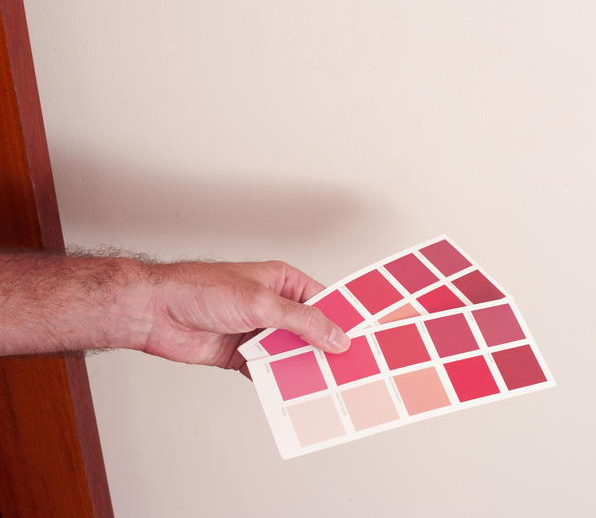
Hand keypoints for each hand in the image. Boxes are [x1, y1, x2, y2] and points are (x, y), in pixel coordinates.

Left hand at [133, 260, 350, 376]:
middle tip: (351, 369)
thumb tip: (336, 337)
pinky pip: (269, 370)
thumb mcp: (262, 303)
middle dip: (326, 349)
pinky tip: (294, 393)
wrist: (155, 312)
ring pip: (291, 353)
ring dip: (304, 368)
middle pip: (309, 331)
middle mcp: (273, 306)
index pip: (323, 302)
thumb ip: (302, 322)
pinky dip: (279, 381)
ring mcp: (258, 331)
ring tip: (329, 385)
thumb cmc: (201, 290)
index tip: (362, 340)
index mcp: (283, 282)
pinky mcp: (241, 354)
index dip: (342, 320)